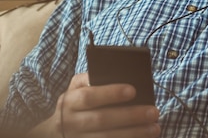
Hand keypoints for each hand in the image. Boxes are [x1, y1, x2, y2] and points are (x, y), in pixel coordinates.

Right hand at [28, 73, 159, 137]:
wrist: (52, 132)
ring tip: (154, 128)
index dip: (110, 93)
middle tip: (154, 112)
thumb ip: (92, 79)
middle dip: (130, 116)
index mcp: (69, 101)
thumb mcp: (76, 88)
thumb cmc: (74, 103)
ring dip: (133, 133)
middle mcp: (70, 122)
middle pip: (102, 120)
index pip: (89, 97)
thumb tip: (121, 75)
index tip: (133, 90)